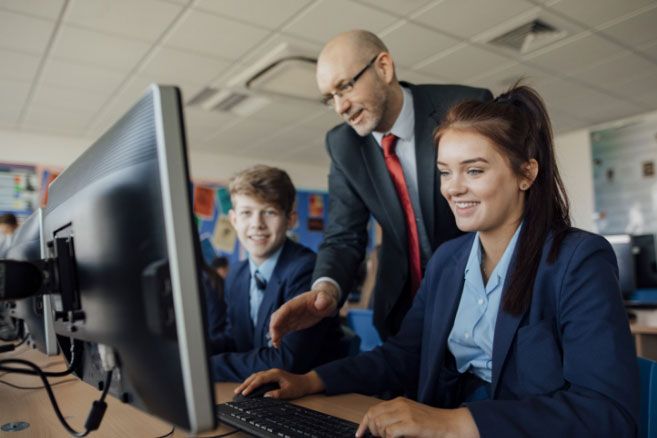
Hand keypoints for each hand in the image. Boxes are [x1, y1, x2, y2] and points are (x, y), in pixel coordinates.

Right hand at [234, 369, 324, 399]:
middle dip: (245, 384)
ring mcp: (271, 373)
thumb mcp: (289, 392)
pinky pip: (258, 377)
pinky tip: (247, 386)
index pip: (260, 379)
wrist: (305, 382)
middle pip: (255, 376)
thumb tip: (266, 396)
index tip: (245, 393)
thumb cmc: (297, 387)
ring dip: (247, 382)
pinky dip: (251, 381)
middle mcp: (272, 371)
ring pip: (255, 376)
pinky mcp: (271, 376)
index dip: (251, 386)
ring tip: (239, 390)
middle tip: (237, 392)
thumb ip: (278, 394)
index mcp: (275, 374)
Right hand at [269, 283, 339, 347]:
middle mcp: (291, 309)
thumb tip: (320, 305)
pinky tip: (277, 345)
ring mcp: (291, 316)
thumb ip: (324, 300)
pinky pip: (282, 329)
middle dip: (274, 327)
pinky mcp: (292, 323)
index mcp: (298, 302)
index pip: (286, 309)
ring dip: (274, 333)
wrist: (324, 301)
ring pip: (278, 323)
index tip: (274, 326)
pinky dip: (278, 336)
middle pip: (278, 316)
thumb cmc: (326, 299)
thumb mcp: (328, 298)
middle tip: (275, 339)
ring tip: (276, 345)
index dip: (279, 317)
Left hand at [355, 397, 478, 437]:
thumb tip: (378, 428)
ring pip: (380, 425)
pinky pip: (390, 433)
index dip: (364, 424)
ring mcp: (405, 413)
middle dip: (374, 431)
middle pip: (374, 417)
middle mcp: (399, 405)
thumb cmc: (430, 423)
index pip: (373, 410)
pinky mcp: (411, 424)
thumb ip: (394, 417)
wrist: (449, 424)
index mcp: (398, 401)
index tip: (360, 435)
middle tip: (382, 437)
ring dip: (383, 436)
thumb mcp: (409, 415)